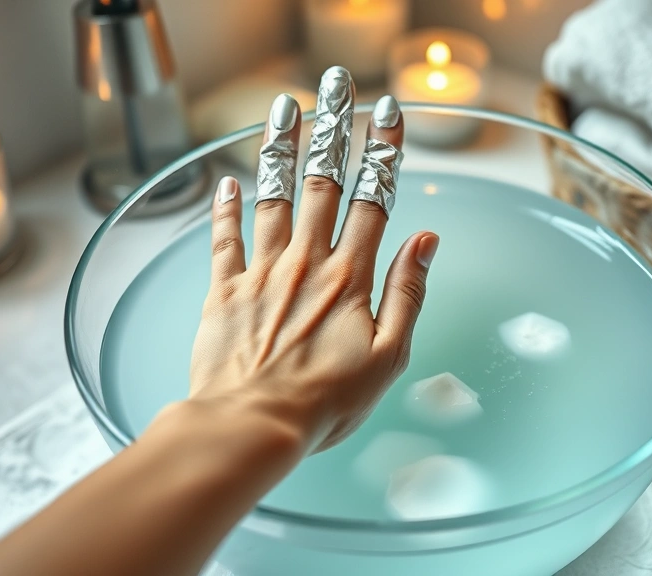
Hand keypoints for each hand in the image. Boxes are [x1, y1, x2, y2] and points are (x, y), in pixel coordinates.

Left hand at [188, 71, 437, 452]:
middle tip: (336, 87)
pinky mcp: (225, 290)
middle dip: (333, 129)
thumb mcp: (388, 357)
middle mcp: (306, 263)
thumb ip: (408, 294)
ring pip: (273, 197)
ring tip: (284, 107)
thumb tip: (427, 242)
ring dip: (280, 148)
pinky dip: (225, 209)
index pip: (374, 200)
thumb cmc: (324, 402)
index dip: (384, 153)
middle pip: (322, 182)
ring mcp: (262, 272)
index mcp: (350, 278)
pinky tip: (226, 183)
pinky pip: (224, 239)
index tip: (390, 115)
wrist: (252, 425)